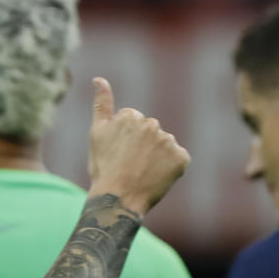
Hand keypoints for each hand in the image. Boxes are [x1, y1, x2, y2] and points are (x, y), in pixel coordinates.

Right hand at [86, 77, 188, 215]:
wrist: (117, 199)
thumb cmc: (103, 169)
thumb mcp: (97, 134)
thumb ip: (101, 104)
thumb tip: (99, 78)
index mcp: (130, 116)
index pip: (132, 122)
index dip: (123, 140)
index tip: (116, 154)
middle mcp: (151, 124)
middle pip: (149, 132)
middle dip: (141, 146)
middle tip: (128, 165)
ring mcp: (168, 141)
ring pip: (163, 146)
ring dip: (155, 157)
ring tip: (140, 173)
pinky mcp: (181, 158)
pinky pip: (177, 160)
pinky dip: (169, 169)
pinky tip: (154, 178)